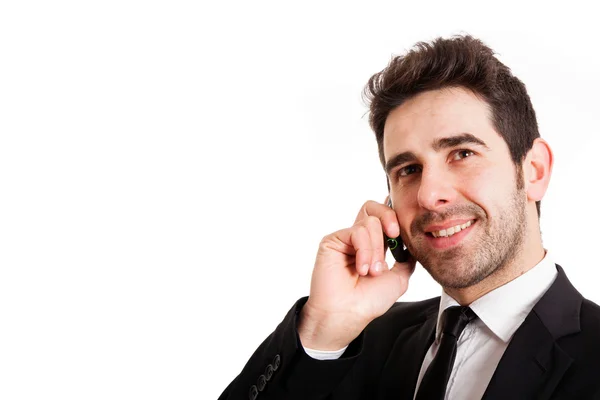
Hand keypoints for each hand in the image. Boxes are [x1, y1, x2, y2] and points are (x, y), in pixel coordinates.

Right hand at [298, 197, 415, 349]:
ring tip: (371, 271)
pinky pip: (356, 231)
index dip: (395, 217)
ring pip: (369, 222)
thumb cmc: (369, 301)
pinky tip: (361, 268)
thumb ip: (407, 257)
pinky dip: (364, 250)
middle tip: (395, 234)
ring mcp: (346, 239)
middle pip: (374, 208)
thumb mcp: (399, 278)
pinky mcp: (333, 240)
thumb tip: (413, 243)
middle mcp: (359, 239)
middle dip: (389, 217)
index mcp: (374, 245)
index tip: (403, 232)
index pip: (384, 218)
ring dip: (376, 249)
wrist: (348, 314)